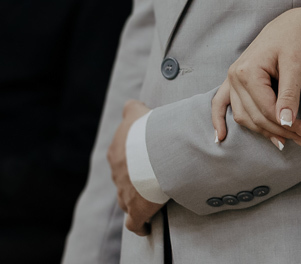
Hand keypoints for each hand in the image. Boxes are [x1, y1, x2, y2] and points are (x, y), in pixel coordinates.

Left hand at [108, 100, 162, 236]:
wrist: (153, 153)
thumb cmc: (147, 132)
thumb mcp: (137, 113)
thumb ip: (132, 108)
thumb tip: (132, 104)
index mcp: (117, 153)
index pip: (121, 155)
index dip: (134, 156)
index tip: (146, 155)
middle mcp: (117, 174)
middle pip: (123, 178)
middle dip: (134, 178)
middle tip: (153, 174)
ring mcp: (125, 194)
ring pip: (127, 200)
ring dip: (137, 199)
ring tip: (152, 198)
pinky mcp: (136, 210)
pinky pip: (135, 223)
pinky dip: (140, 225)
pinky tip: (146, 227)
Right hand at [210, 8, 300, 147]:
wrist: (291, 22)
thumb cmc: (295, 39)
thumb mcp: (296, 64)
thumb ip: (289, 94)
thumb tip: (286, 122)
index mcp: (248, 71)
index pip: (266, 109)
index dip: (286, 125)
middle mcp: (234, 76)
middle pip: (255, 115)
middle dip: (279, 131)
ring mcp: (231, 78)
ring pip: (243, 115)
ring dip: (261, 131)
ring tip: (283, 142)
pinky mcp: (234, 79)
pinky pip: (220, 103)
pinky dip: (219, 120)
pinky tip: (220, 137)